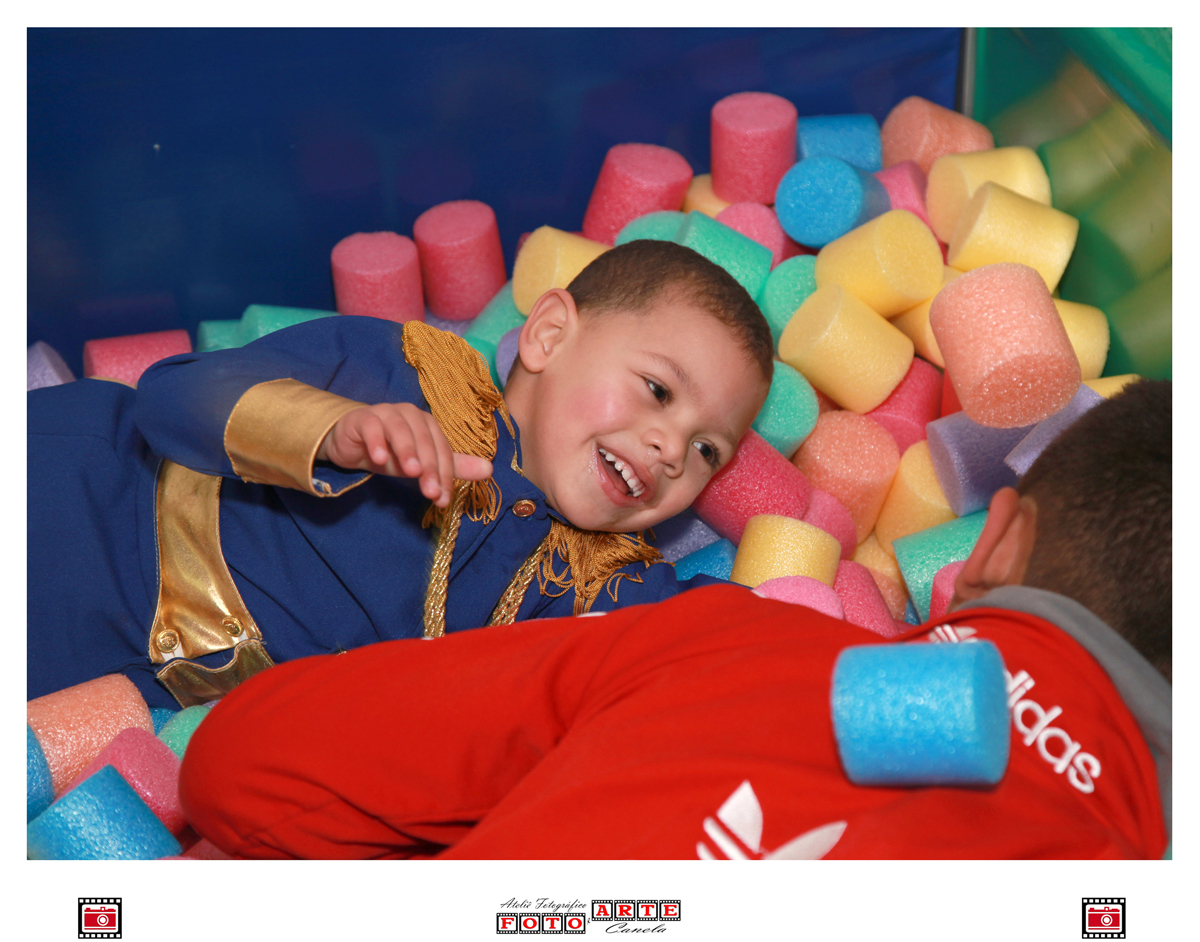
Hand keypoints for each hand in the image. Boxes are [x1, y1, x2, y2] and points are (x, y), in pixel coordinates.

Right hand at [318, 403, 492, 507]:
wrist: (354, 442)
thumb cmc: (392, 452)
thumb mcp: (422, 464)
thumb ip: (452, 467)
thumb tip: (490, 470)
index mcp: (428, 424)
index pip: (442, 450)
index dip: (444, 475)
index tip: (443, 500)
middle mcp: (411, 415)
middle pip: (424, 441)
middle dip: (429, 468)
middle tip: (430, 493)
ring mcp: (386, 413)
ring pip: (401, 430)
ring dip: (407, 451)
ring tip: (411, 473)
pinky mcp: (363, 418)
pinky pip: (372, 427)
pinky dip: (376, 441)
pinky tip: (380, 459)